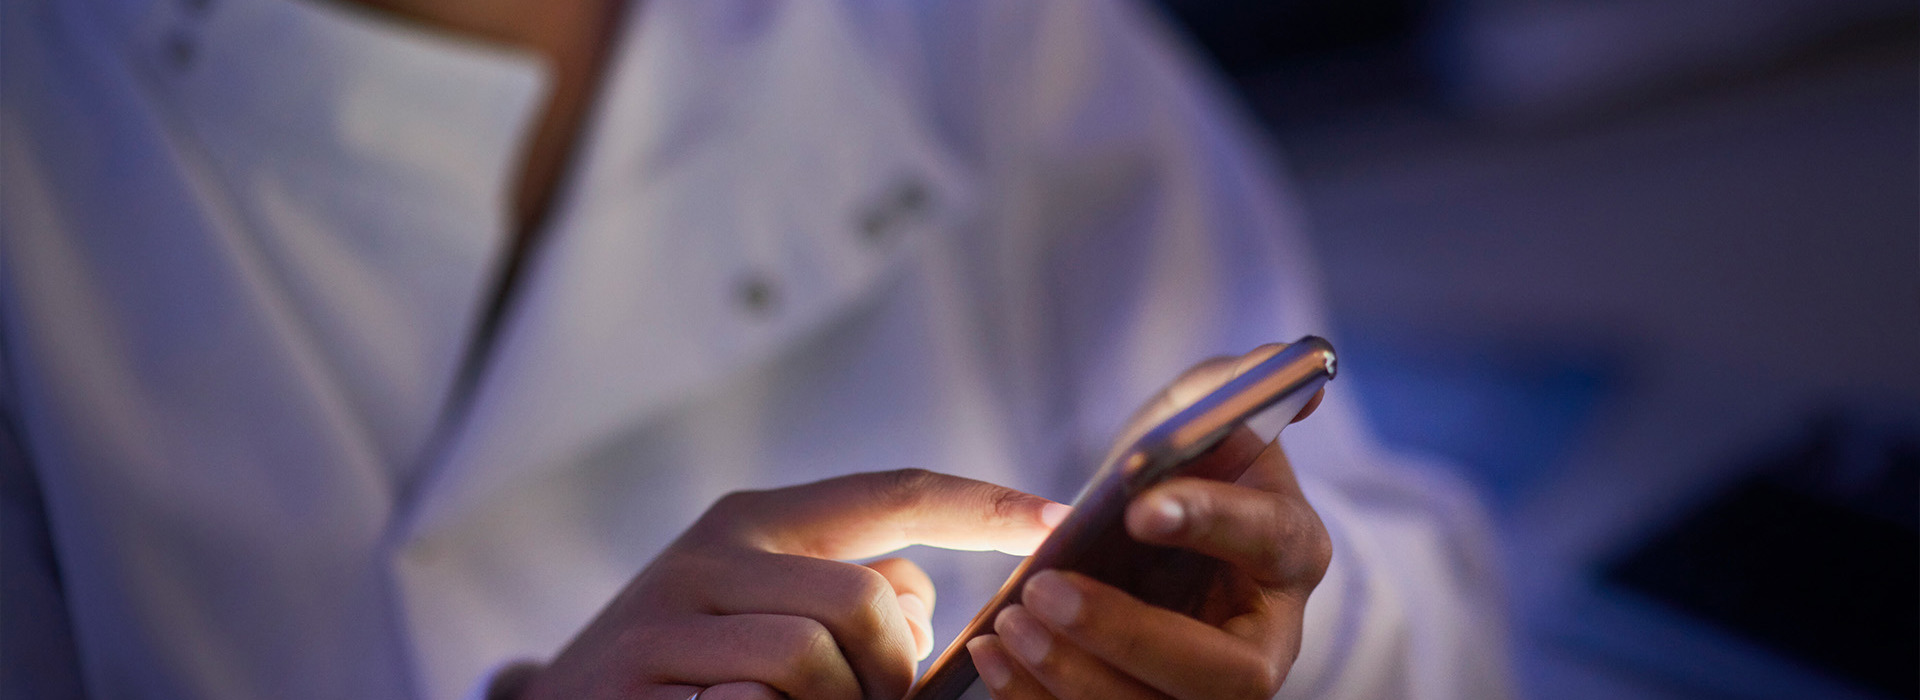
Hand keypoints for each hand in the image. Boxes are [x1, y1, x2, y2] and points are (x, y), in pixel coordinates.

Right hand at [517, 470, 1069, 699]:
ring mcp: (670, 615)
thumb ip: (842, 590)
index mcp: (755, 520)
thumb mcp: (758, 610)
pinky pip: (759, 697)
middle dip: (894, 666)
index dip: (984, 502)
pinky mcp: (644, 676)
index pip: (893, 493)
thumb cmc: (681, 670)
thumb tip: (925, 604)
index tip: (1061, 516)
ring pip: (817, 654)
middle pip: (868, 597)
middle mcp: (713, 549)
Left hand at [964, 344, 1333, 699]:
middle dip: (1132, 637)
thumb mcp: (1206, 410)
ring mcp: (1209, 689)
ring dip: (1078, 679)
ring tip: (1011, 622)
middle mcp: (1267, 641)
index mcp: (1294, 552)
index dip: (1210, 524)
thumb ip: (1239, 384)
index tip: (1137, 506)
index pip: (1269, 541)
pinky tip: (990, 656)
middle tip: (1046, 589)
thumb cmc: (1185, 467)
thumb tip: (1297, 367)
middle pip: (1226, 676)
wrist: (1148, 530)